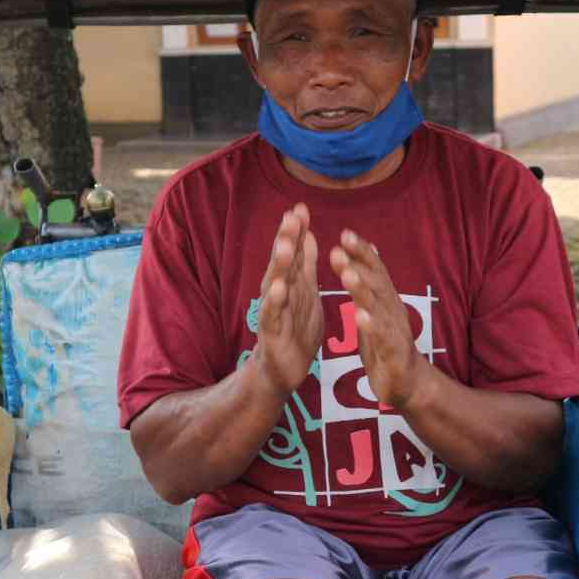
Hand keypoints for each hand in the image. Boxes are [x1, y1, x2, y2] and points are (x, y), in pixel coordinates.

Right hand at [253, 204, 322, 398]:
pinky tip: (279, 287)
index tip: (301, 207)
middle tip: (291, 216)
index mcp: (291, 283)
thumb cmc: (294, 330)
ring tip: (285, 244)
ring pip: (275, 285)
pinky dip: (275, 301)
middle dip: (286, 239)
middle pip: (282, 263)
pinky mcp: (271, 334)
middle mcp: (278, 293)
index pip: (293, 252)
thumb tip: (307, 233)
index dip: (297, 231)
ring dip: (279, 265)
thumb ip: (305, 264)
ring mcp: (273, 312)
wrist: (282, 372)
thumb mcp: (305, 293)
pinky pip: (272, 316)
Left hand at [330, 230, 428, 409]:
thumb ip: (371, 280)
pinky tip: (360, 316)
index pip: (375, 270)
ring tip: (347, 274)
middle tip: (339, 247)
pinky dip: (371, 326)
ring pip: (377, 307)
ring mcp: (394, 331)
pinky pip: (382, 338)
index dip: (362, 252)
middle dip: (359, 264)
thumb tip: (368, 248)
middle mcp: (393, 310)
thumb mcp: (377, 309)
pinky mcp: (393, 354)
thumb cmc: (388, 344)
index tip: (345, 233)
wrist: (409, 383)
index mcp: (386, 300)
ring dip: (362, 289)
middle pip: (376, 283)